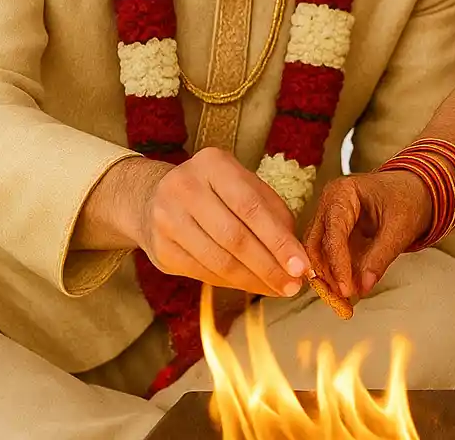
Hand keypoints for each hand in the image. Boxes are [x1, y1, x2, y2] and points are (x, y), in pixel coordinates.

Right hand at [136, 147, 310, 297]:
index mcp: (212, 164)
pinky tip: (252, 285)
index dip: (279, 240)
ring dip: (253, 281)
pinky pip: (203, 273)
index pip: (251, 207)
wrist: (152, 198)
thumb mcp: (245, 187)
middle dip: (269, 267)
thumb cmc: (215, 192)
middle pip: (234, 237)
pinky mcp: (160, 249)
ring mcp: (166, 219)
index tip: (302, 266)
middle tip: (294, 285)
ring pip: (218, 260)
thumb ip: (273, 214)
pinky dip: (232, 283)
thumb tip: (298, 256)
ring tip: (278, 289)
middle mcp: (184, 187)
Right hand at [303, 170, 431, 299]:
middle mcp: (328, 202)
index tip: (346, 289)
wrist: (415, 189)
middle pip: (316, 244)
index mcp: (343, 192)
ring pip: (317, 253)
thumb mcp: (400, 228)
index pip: (333, 232)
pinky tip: (345, 292)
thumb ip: (381, 257)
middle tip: (343, 301)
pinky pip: (327, 255)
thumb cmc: (409, 199)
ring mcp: (328, 216)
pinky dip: (335, 274)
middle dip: (328, 275)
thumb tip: (364, 287)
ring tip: (344, 302)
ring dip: (329, 279)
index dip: (338, 264)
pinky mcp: (333, 231)